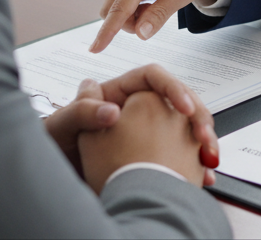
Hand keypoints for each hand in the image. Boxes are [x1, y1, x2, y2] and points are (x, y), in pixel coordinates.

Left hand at [44, 65, 218, 184]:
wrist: (52, 181)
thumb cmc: (52, 145)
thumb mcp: (62, 125)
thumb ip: (82, 111)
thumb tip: (111, 110)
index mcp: (119, 93)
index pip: (154, 78)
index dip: (174, 89)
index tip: (184, 108)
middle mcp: (136, 110)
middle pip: (178, 103)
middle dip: (197, 118)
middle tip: (204, 136)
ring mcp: (146, 133)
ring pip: (184, 130)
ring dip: (201, 143)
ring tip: (209, 160)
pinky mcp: (150, 155)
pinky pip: (180, 155)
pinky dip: (194, 166)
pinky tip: (202, 176)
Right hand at [92, 0, 229, 51]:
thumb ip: (160, 15)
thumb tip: (141, 34)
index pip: (120, 9)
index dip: (107, 31)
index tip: (95, 49)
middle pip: (112, 11)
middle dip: (129, 23)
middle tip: (155, 16)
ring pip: (114, 8)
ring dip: (131, 17)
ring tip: (155, 6)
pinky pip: (119, 2)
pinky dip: (132, 10)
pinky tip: (149, 3)